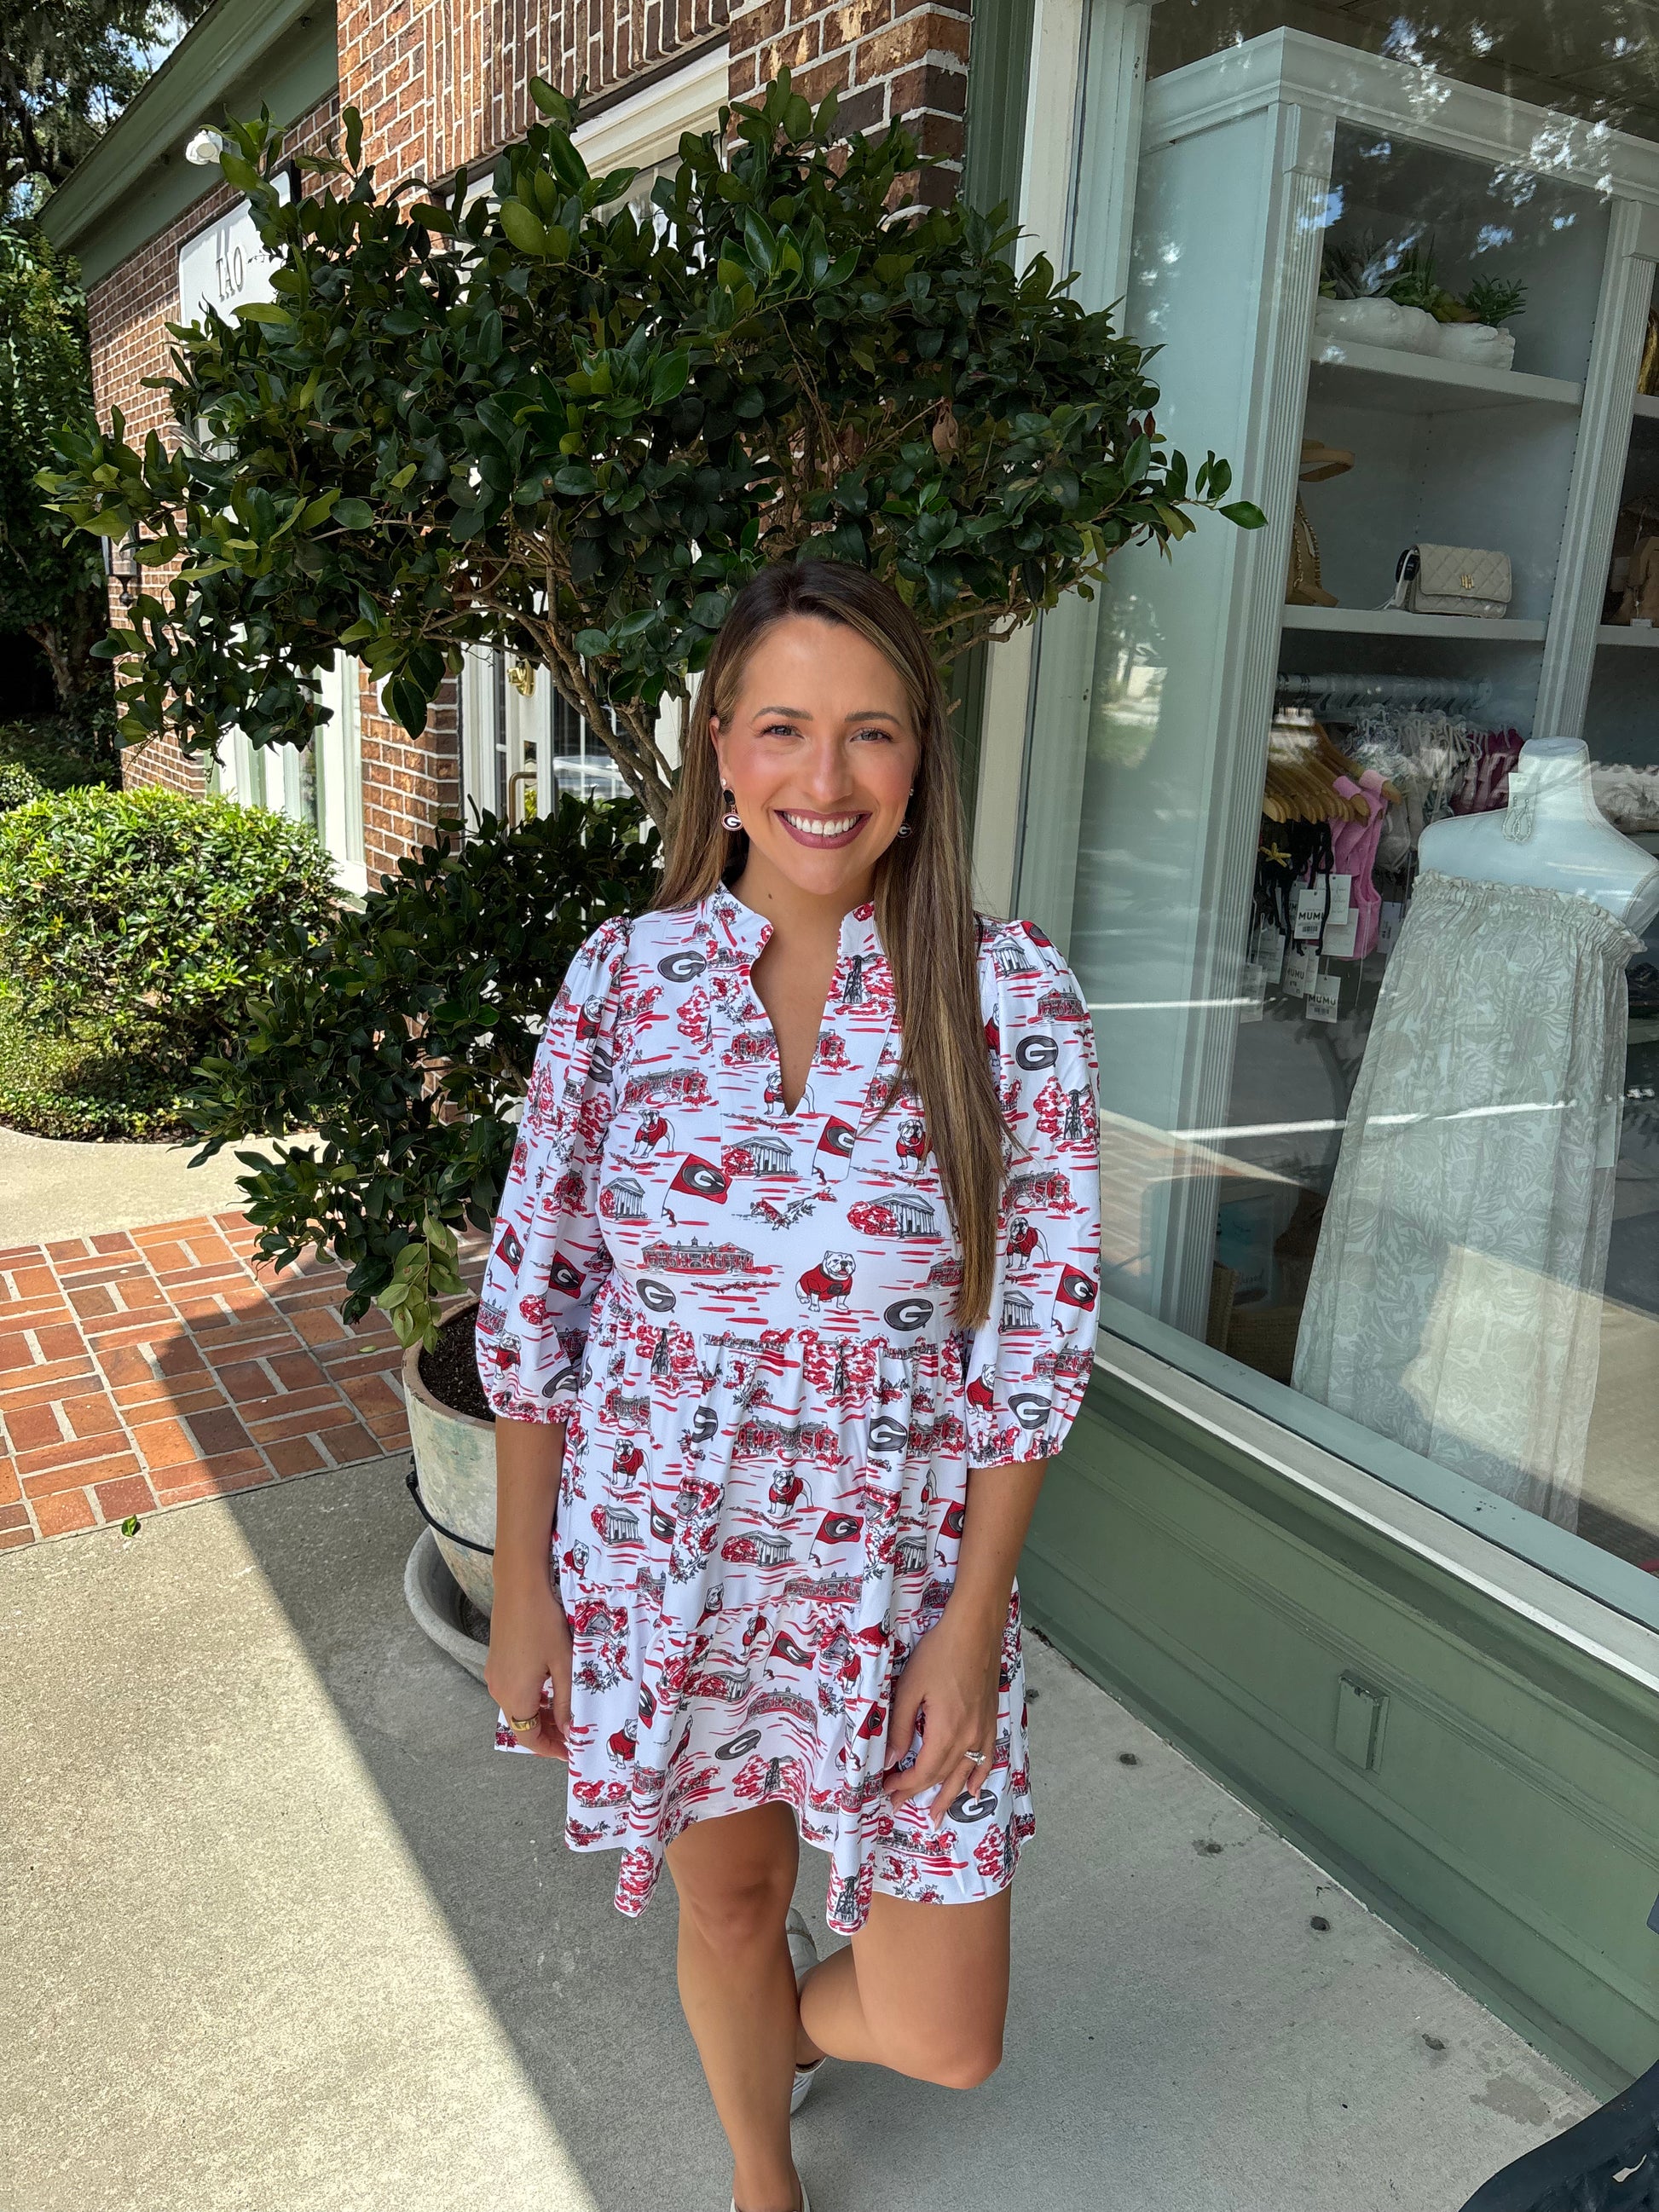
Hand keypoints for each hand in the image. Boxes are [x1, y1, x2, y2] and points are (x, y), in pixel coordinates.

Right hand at [485, 1578, 573, 1761]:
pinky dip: (529, 1699)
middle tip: (571, 1736)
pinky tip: (548, 1692)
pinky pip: (512, 1691)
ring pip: (516, 1708)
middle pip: (521, 1725)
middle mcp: (499, 1691)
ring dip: (538, 1716)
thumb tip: (566, 1730)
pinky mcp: (495, 1662)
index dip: (549, 1749)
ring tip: (564, 1715)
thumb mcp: (562, 1665)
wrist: (519, 1588)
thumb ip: (564, 1702)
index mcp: (515, 1697)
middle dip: (545, 1734)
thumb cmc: (545, 1625)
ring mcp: (494, 1675)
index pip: (529, 1739)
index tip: (569, 1753)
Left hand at [881, 1605, 1002, 1829]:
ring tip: (938, 1816)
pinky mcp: (990, 1720)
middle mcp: (968, 1738)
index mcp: (946, 1732)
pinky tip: (972, 1790)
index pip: (924, 1772)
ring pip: (965, 1775)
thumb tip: (891, 1760)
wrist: (974, 1631)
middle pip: (942, 1777)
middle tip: (899, 1806)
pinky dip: (979, 1778)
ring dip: (949, 1796)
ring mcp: (983, 1731)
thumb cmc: (938, 1654)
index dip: (904, 1784)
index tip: (887, 1788)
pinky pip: (987, 1759)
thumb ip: (900, 1727)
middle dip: (919, 1793)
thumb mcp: (909, 1688)